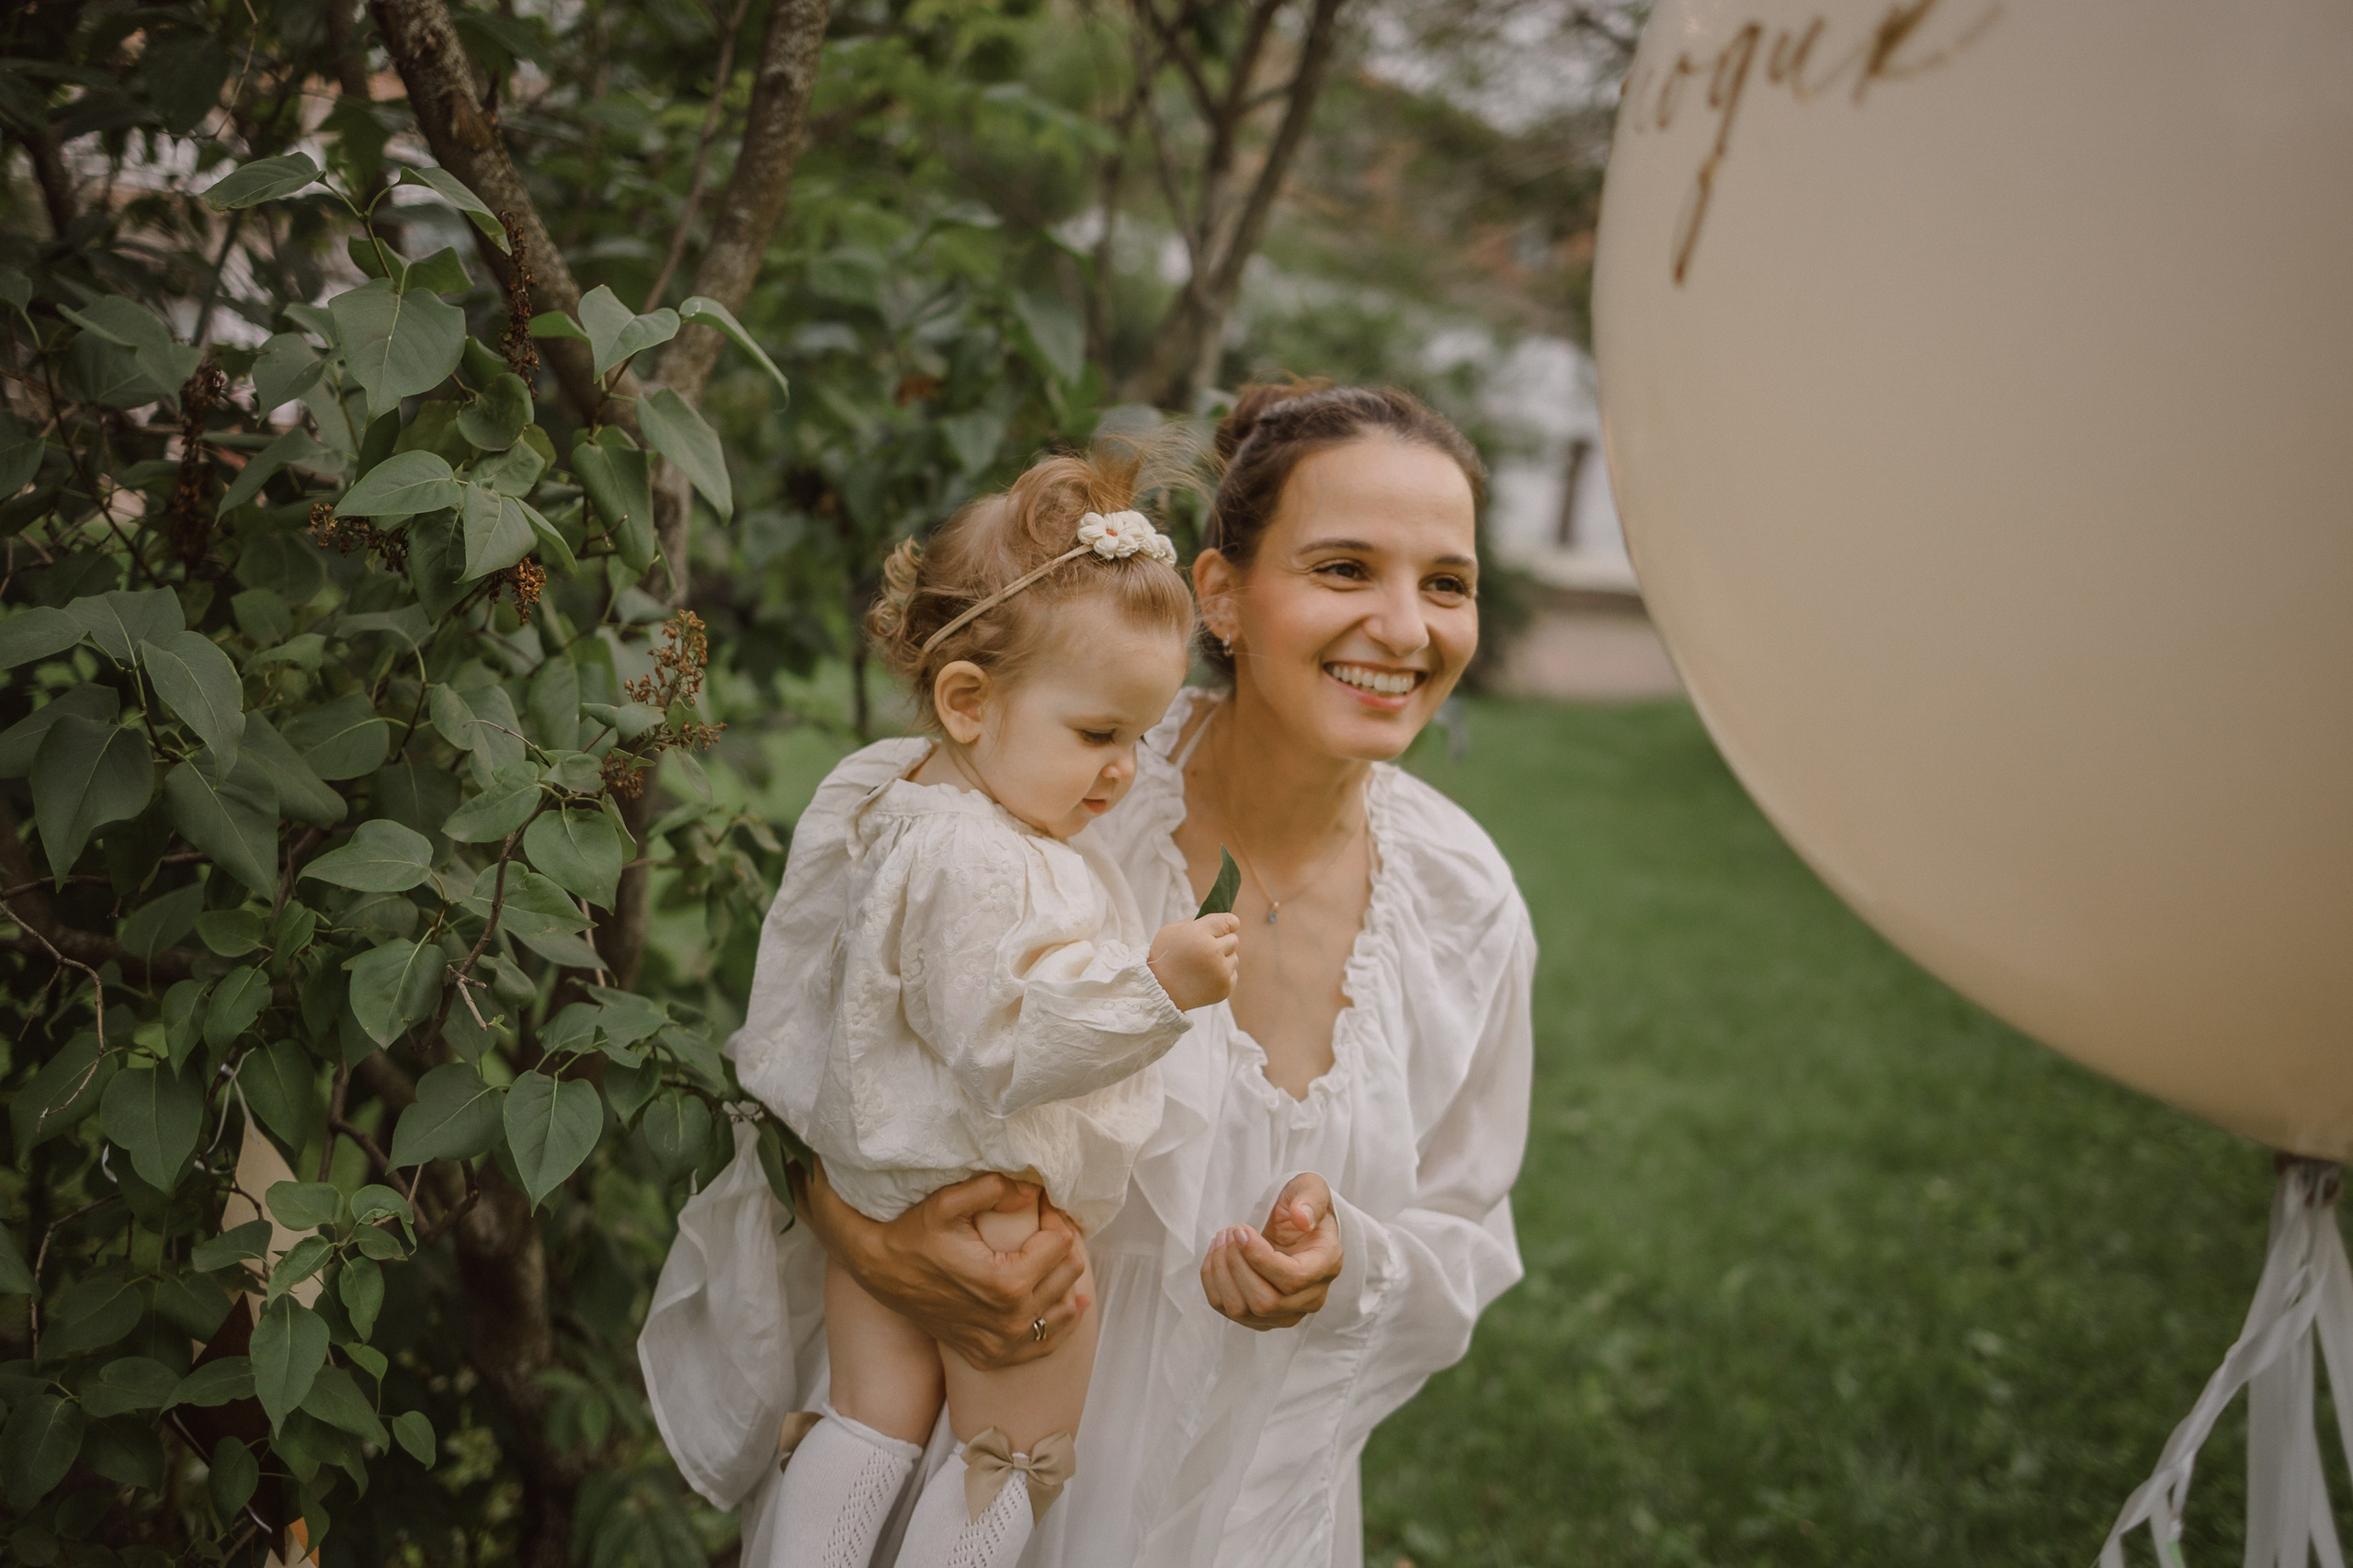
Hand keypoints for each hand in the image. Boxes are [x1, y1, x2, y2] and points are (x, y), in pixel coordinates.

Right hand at [797, 1160, 1090, 1368]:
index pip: (1061, 1244)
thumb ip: (993, 1189)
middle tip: (1041, 1227)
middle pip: (1068, 1275)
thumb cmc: (913, 1235)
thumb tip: (1033, 1192)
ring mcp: (1001, 1345)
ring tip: (1047, 1256)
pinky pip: (1044, 1345)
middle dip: (1061, 1246)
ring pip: (1063, 1312)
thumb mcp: (947, 1202)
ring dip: (1063, 1281)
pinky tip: (1060, 1302)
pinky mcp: (991, 1356)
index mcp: (1005, 1283)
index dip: (1054, 1219)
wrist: (881, 1273)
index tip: (1039, 1208)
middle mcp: (1009, 1321)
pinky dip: (1055, 1323)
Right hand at [1149, 913, 1240, 1009]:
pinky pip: (1232, 975)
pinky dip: (1222, 976)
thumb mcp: (1172, 931)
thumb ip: (1196, 922)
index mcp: (1200, 935)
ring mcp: (1220, 972)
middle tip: (1204, 950)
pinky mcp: (1224, 988)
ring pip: (1234, 958)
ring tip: (1201, 967)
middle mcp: (1213, 953)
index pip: (1229, 921)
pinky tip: (1204, 979)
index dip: (1229, 923)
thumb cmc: (1164, 957)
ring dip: (1222, 960)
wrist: (1158, 991)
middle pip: (1234, 940)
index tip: (1228, 926)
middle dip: (1222, 942)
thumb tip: (1218, 920)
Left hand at [1200, 1172, 1342, 1329]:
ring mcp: (1285, 1313)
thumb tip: (1302, 1219)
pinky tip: (1216, 1255)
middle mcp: (1311, 1298)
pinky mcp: (1261, 1318)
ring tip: (1221, 1240)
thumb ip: (1310, 1198)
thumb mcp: (1311, 1189)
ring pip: (1242, 1311)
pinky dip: (1213, 1282)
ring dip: (1221, 1273)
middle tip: (1229, 1232)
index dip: (1260, 1257)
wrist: (1294, 1225)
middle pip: (1265, 1302)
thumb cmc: (1301, 1205)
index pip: (1293, 1278)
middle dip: (1236, 1265)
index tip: (1241, 1230)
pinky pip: (1227, 1311)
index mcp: (1327, 1265)